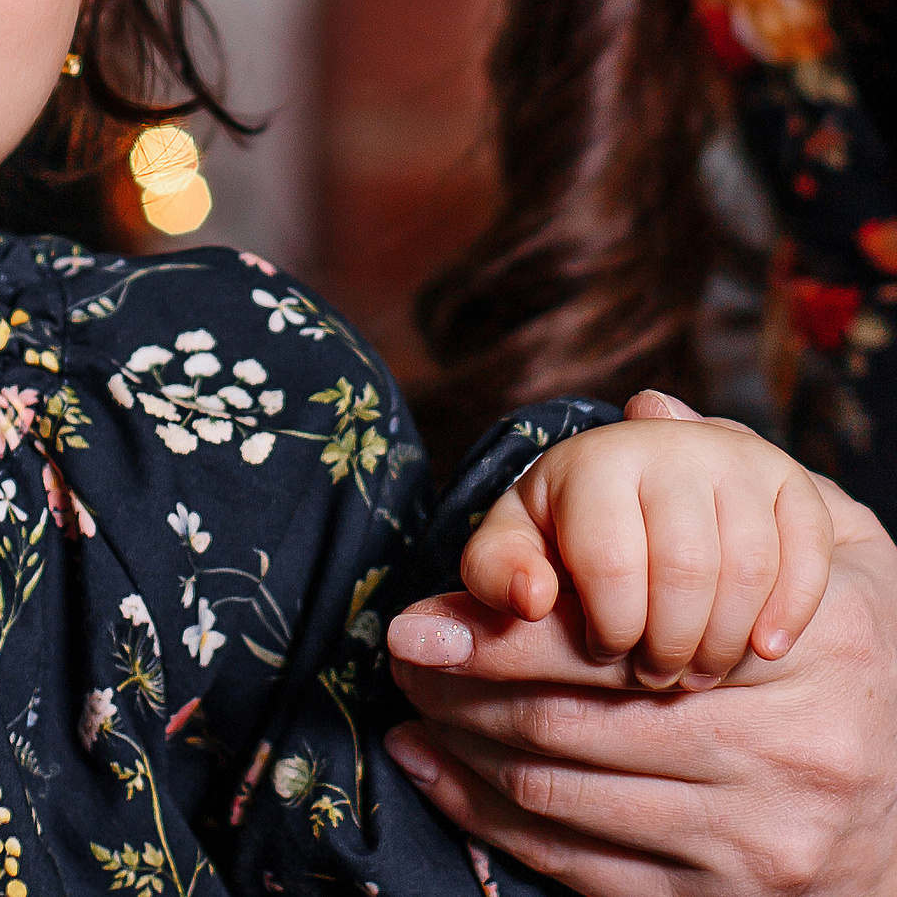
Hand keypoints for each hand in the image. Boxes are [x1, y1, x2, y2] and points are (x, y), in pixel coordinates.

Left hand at [385, 394, 896, 896]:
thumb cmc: (850, 664)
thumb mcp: (835, 553)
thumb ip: (746, 472)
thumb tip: (649, 401)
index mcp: (822, 646)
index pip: (621, 636)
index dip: (500, 632)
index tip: (413, 618)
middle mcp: (796, 746)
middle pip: (574, 718)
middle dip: (461, 686)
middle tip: (401, 656)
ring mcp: (761, 833)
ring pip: (561, 790)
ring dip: (462, 747)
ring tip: (412, 705)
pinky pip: (573, 862)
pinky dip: (485, 815)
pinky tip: (432, 770)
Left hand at [463, 394, 834, 686]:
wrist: (660, 487)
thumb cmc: (572, 530)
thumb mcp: (520, 543)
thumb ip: (497, 571)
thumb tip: (509, 606)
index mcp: (598, 457)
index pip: (609, 560)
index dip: (605, 625)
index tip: (601, 650)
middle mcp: (676, 446)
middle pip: (684, 572)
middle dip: (665, 645)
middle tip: (653, 678)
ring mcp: (744, 465)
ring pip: (748, 571)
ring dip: (721, 642)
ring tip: (695, 672)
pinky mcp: (802, 489)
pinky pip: (807, 560)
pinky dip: (788, 614)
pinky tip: (763, 650)